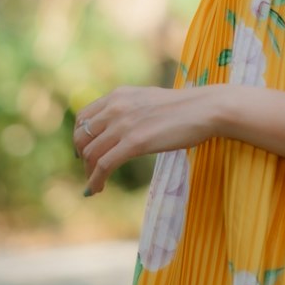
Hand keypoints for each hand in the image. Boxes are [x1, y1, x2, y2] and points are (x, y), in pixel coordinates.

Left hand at [73, 85, 215, 196]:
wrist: (204, 109)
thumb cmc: (182, 107)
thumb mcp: (147, 100)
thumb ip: (128, 109)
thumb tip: (117, 126)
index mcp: (118, 95)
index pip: (83, 118)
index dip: (80, 138)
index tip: (86, 153)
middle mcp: (116, 106)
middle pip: (82, 137)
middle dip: (82, 158)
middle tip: (91, 171)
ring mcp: (124, 124)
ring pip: (90, 153)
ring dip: (88, 173)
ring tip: (95, 185)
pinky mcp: (135, 142)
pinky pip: (104, 165)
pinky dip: (96, 180)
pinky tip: (98, 189)